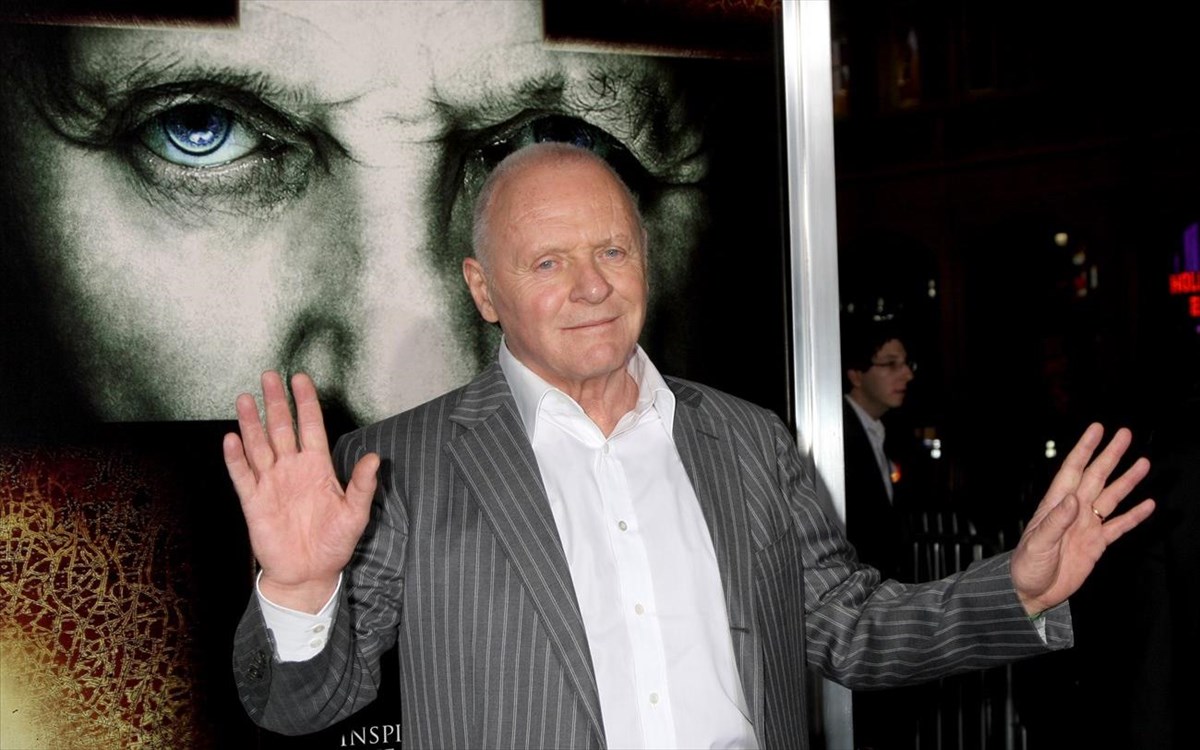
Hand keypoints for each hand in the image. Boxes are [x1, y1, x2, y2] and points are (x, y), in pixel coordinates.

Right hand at [223, 371, 378, 612]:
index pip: (310, 426)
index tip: (300, 378)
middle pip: (281, 428)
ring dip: (251, 423)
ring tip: (245, 399)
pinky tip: (231, 438)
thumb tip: (375, 458)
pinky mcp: (254, 501)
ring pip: (258, 446)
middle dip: (275, 402)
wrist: (310, 573)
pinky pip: (243, 475)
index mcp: (317, 467)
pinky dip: (236, 458)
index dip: (305, 402)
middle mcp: (292, 469)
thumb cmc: (334, 543)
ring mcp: (271, 483)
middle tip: (269, 375)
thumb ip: (363, 485)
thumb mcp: (356, 514)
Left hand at [1011, 423, 1154, 614]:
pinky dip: (1134, 516)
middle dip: (1110, 456)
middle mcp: (1074, 511)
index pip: (1073, 470)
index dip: (1085, 449)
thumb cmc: (1026, 565)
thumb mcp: (1037, 543)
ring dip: (1127, 481)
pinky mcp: (1097, 545)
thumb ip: (1055, 521)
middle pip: (1096, 477)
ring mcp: (1087, 526)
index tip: (1097, 429)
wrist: (1031, 591)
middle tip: (1125, 435)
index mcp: (1056, 505)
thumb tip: (1072, 499)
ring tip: (1143, 463)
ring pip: (1111, 497)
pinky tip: (1148, 504)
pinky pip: (1119, 526)